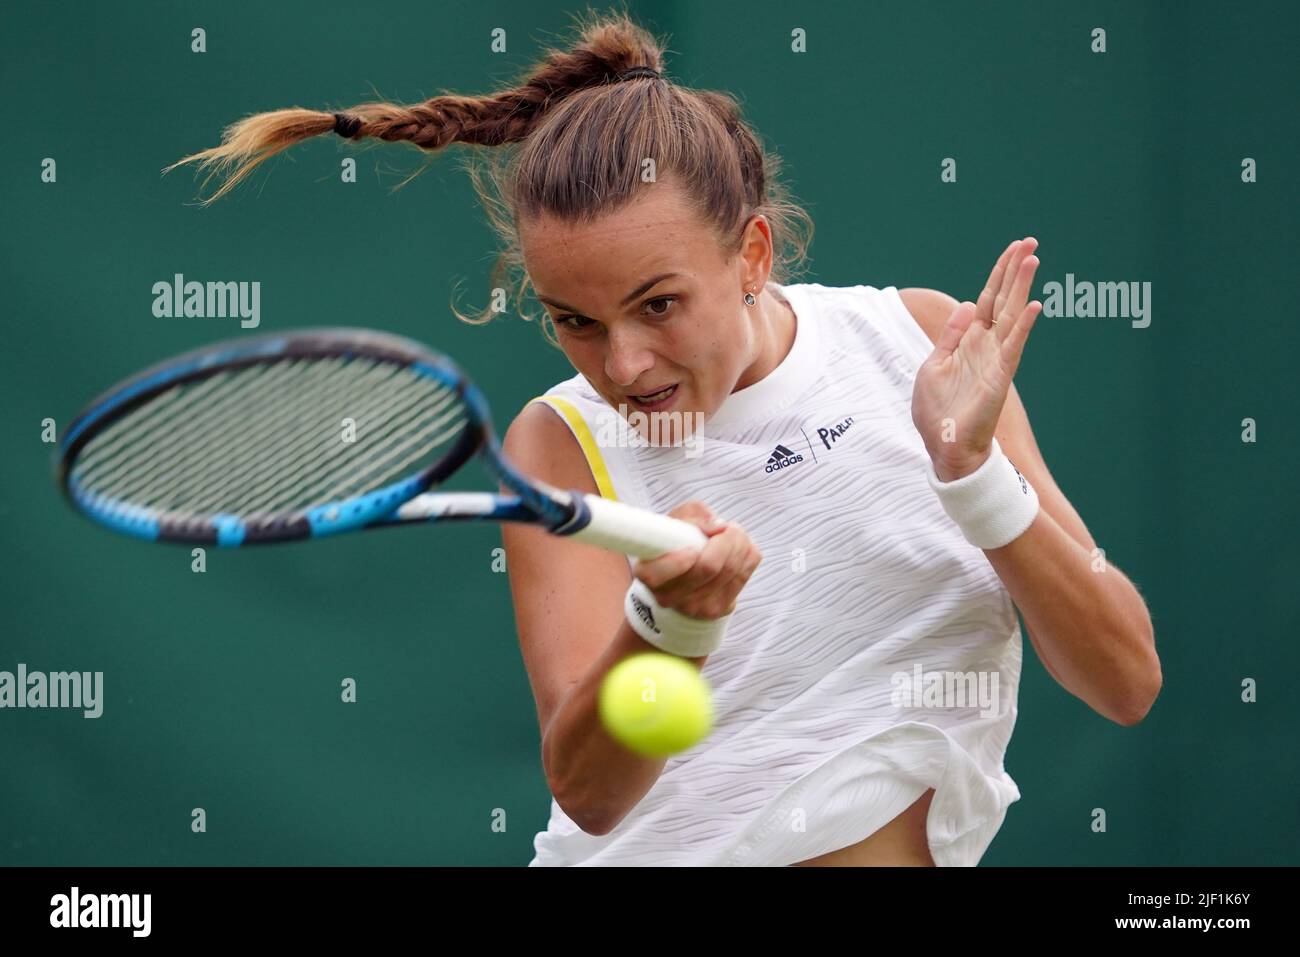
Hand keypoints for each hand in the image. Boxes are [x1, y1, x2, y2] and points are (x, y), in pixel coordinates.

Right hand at [630, 501, 762, 620]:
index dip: (680, 558)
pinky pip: (745, 574)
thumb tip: (717, 527)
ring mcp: (696, 608)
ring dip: (739, 543)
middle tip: (725, 527)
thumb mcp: (676, 519)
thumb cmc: (677, 540)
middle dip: (725, 538)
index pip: (657, 575)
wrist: (686, 571)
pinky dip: (747, 554)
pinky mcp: (721, 608)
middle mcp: (669, 597)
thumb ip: (692, 516)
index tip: (691, 546)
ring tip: (733, 533)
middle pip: (708, 568)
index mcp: (648, 574)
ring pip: (731, 570)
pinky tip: (739, 548)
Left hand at [911, 237, 1041, 481]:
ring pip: (1013, 315)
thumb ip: (950, 335)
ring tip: (1033, 259)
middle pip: (1004, 299)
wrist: (943, 446)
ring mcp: (996, 359)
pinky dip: (1024, 326)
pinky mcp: (1000, 376)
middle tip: (1030, 242)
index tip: (1012, 249)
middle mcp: (986, 346)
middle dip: (1015, 270)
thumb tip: (969, 304)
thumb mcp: (933, 365)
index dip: (998, 274)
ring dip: (1023, 287)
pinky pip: (1014, 346)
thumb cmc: (936, 411)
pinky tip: (1035, 305)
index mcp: (968, 341)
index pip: (988, 299)